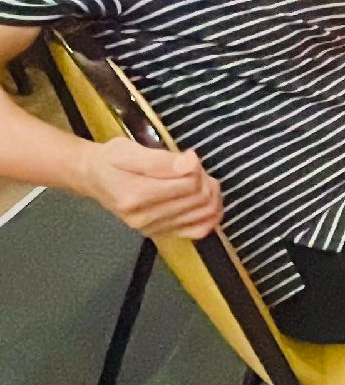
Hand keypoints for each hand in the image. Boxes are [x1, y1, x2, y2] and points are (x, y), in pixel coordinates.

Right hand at [80, 139, 221, 238]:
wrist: (95, 179)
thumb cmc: (111, 161)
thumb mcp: (129, 150)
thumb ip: (161, 160)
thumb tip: (190, 163)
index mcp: (135, 196)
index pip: (190, 184)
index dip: (196, 167)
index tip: (187, 156)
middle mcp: (144, 218)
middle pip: (199, 198)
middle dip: (204, 178)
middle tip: (192, 167)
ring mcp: (153, 229)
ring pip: (204, 212)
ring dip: (210, 193)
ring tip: (198, 179)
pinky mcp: (161, 234)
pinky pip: (199, 230)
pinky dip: (210, 215)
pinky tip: (206, 200)